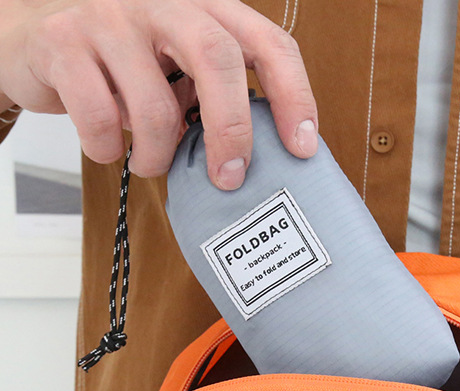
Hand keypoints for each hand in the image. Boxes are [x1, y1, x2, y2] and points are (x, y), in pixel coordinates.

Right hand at [0, 0, 317, 187]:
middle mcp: (162, 0)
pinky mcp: (63, 41)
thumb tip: (262, 159)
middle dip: (231, 129)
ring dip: (157, 156)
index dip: (294, 95)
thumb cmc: (123, 62)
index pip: (267, 42)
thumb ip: (217, 94)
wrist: (32, 33)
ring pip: (154, 105)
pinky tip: (107, 147)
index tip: (303, 148)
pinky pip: (99, 117)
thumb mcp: (180, 68)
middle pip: (216, 57)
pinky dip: (107, 149)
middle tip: (230, 179)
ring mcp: (110, 16)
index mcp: (204, 8)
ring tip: (151, 163)